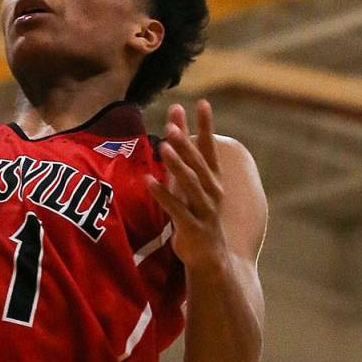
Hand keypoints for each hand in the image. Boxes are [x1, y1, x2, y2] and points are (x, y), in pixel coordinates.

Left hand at [144, 100, 227, 271]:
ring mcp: (204, 210)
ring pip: (190, 184)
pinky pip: (176, 209)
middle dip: (186, 143)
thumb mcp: (189, 185)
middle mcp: (212, 192)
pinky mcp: (193, 228)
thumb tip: (174, 127)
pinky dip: (162, 194)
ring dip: (176, 165)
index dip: (206, 125)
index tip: (202, 102)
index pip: (210, 147)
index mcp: (213, 179)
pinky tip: (148, 180)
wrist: (210, 258)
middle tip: (172, 125)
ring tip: (163, 147)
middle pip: (199, 163)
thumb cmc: (196, 215)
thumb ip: (183, 158)